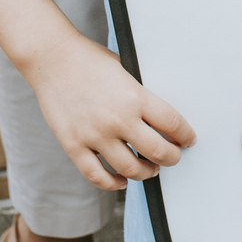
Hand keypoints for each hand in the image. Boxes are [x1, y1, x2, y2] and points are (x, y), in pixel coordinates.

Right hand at [25, 36, 195, 190]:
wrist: (52, 58)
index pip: (173, 124)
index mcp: (135, 97)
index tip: (189, 140)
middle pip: (158, 152)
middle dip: (172, 158)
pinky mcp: (73, 145)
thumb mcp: (126, 70)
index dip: (186, 136)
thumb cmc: (90, 60)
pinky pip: (97, 175)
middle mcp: (118, 119)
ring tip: (150, 169)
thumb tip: (159, 118)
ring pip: (130, 169)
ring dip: (146, 172)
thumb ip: (140, 95)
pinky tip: (122, 180)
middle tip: (173, 157)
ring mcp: (95, 134)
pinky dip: (113, 183)